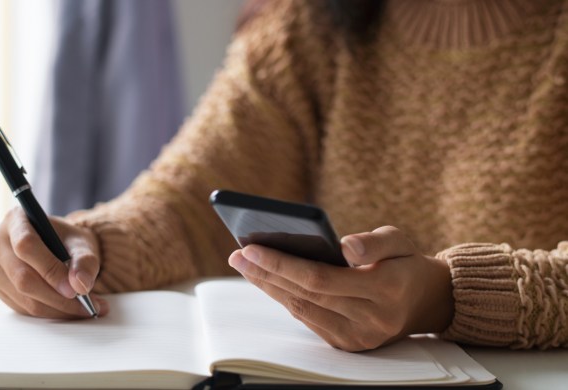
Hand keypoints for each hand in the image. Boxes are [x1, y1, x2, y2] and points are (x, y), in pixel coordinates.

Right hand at [0, 207, 108, 317]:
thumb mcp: (82, 243)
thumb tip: (81, 285)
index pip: (26, 246)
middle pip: (22, 277)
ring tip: (86, 309)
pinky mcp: (0, 288)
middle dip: (57, 298)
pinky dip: (49, 313)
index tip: (75, 290)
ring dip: (57, 309)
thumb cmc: (68, 240)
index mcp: (16, 220)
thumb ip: (85, 261)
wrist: (59, 246)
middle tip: (88, 307)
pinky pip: (22, 308)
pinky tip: (70, 311)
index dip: (50, 270)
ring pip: (23, 298)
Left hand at [228, 226, 452, 350]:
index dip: (281, 264)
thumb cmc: (406, 264)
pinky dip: (286, 299)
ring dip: (269, 288)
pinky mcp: (349, 345)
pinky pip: (309, 320)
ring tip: (246, 266)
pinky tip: (268, 282)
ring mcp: (359, 338)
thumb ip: (374, 241)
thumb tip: (343, 245)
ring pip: (302, 310)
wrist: (428, 302)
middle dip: (266, 274)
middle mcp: (371, 320)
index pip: (320, 278)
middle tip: (237, 255)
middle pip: (304, 295)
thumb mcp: (400, 241)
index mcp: (385, 289)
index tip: (251, 248)